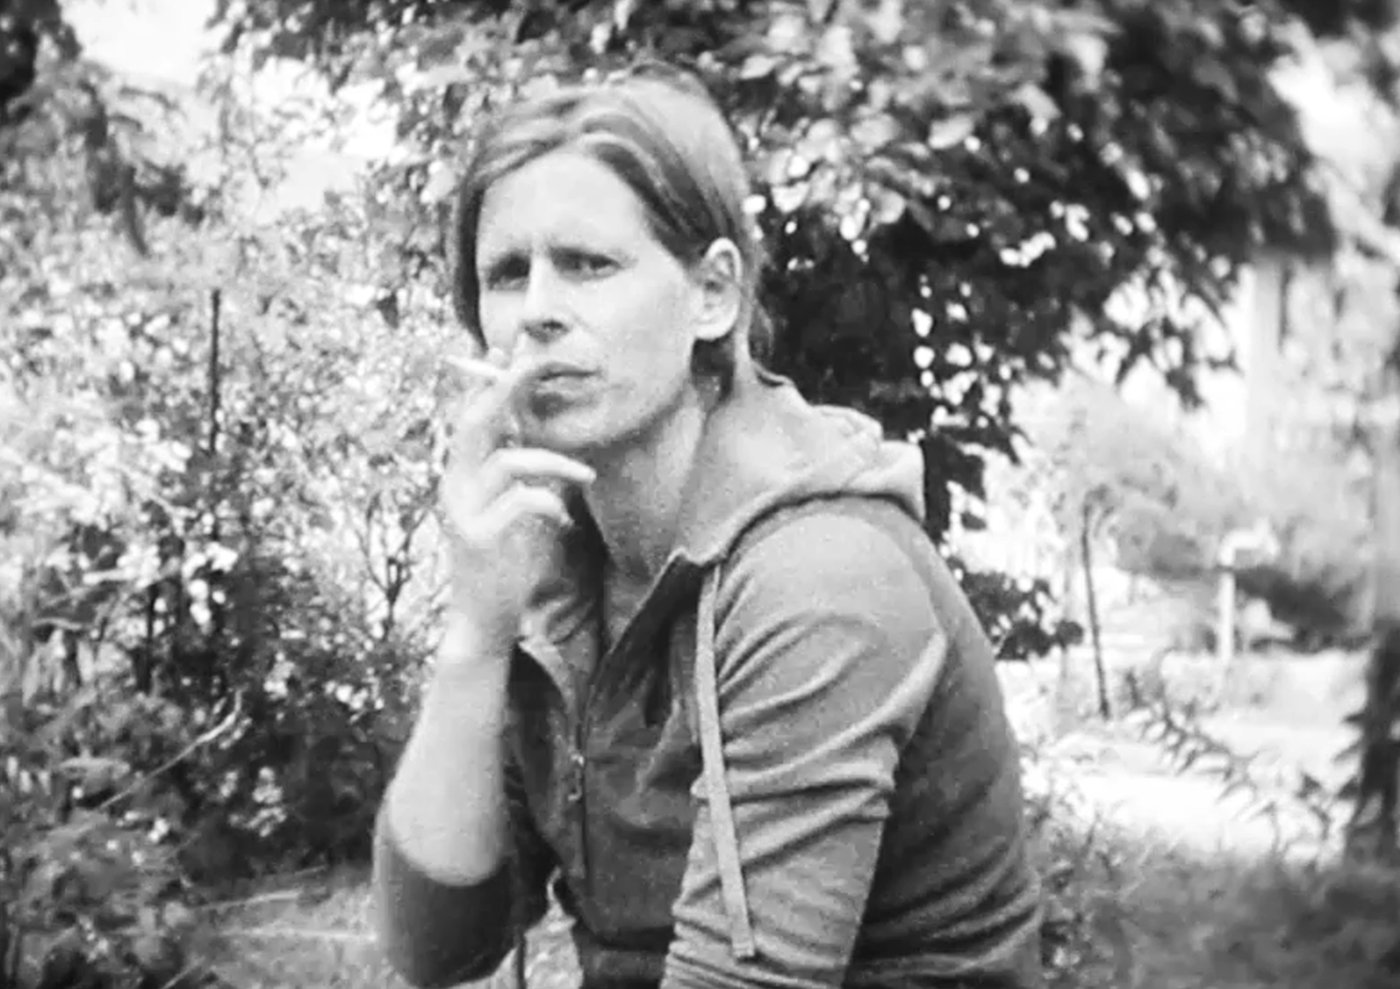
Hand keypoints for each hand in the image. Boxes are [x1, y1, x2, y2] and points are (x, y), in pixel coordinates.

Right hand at [439, 346, 594, 654]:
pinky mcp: (478, 538)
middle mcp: (455, 487)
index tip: (508, 352)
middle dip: (508, 390)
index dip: (487, 382)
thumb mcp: (510, 509)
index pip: (470, 417)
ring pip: (507, 461)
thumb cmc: (502, 562)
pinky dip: (550, 503)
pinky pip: (520, 502)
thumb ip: (518, 474)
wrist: (481, 618)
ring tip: (588, 476)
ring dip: (555, 463)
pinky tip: (565, 520)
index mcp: (461, 476)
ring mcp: (463, 512)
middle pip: (476, 423)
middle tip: (539, 368)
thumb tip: (538, 437)